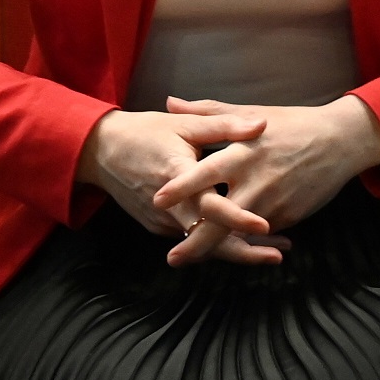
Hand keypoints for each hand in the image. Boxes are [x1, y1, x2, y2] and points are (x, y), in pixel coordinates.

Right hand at [74, 106, 278, 259]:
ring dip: (235, 248)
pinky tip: (242, 241)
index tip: (265, 227)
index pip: (210, 205)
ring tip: (273, 251)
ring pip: (201, 243)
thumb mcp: (186, 124)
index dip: (237, 218)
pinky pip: (190, 237)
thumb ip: (225, 125)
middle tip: (279, 255)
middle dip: (245, 252)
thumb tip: (262, 125)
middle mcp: (170, 207)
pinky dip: (215, 241)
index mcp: (178, 178)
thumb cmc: (146, 132)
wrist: (100, 151)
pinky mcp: (158, 226)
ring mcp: (162, 222)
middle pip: (209, 240)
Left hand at [153, 95, 379, 266]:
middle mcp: (257, 180)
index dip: (183, 187)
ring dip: (216, 247)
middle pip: (222, 219)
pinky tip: (230, 243)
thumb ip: (208, 112)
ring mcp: (274, 202)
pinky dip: (243, 238)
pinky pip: (259, 232)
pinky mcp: (288, 216)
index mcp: (244, 151)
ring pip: (239, 233)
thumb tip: (170, 102)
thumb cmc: (292, 124)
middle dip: (195, 243)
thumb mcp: (252, 112)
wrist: (341, 141)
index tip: (158, 200)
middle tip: (172, 258)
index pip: (208, 172)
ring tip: (190, 255)